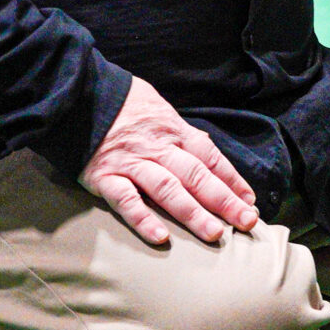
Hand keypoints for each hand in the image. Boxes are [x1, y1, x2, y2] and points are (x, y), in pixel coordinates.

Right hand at [80, 77, 260, 247]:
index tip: (250, 201)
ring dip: (192, 213)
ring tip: (213, 234)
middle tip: (246, 222)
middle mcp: (157, 148)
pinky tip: (160, 236)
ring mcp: (131, 163)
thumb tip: (205, 145)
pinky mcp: (104, 176)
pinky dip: (143, 218)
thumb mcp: (159, 107)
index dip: (232, 180)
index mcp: (173, 130)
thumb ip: (180, 131)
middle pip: (197, 176)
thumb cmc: (123, 102)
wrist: (79, 93)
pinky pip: (126, 200)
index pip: (210, 158)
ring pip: (168, 189)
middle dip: (224, 201)